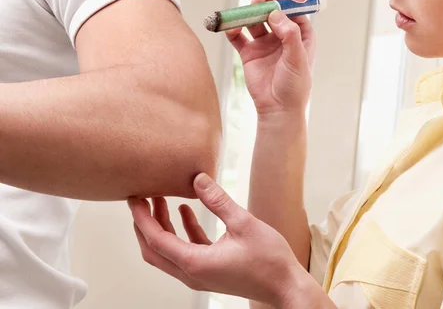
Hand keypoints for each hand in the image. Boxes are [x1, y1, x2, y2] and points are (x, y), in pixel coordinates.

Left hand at [128, 174, 324, 306]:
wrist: (285, 286)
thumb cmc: (269, 260)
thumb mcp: (244, 223)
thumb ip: (218, 200)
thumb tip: (198, 178)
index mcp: (195, 263)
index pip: (156, 239)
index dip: (142, 217)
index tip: (133, 197)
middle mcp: (192, 273)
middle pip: (154, 249)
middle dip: (144, 224)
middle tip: (140, 198)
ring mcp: (200, 275)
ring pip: (168, 251)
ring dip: (162, 227)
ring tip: (160, 201)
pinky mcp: (210, 271)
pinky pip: (186, 252)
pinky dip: (181, 233)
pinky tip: (185, 213)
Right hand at [225, 0, 315, 115]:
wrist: (278, 109)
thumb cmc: (294, 86)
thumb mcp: (297, 59)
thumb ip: (289, 35)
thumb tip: (276, 13)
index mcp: (301, 37)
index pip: (294, 12)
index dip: (286, 1)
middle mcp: (282, 37)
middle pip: (273, 13)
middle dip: (266, 4)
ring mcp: (265, 44)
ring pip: (255, 22)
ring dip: (250, 13)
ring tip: (246, 10)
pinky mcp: (249, 53)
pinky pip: (238, 37)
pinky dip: (233, 29)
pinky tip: (230, 27)